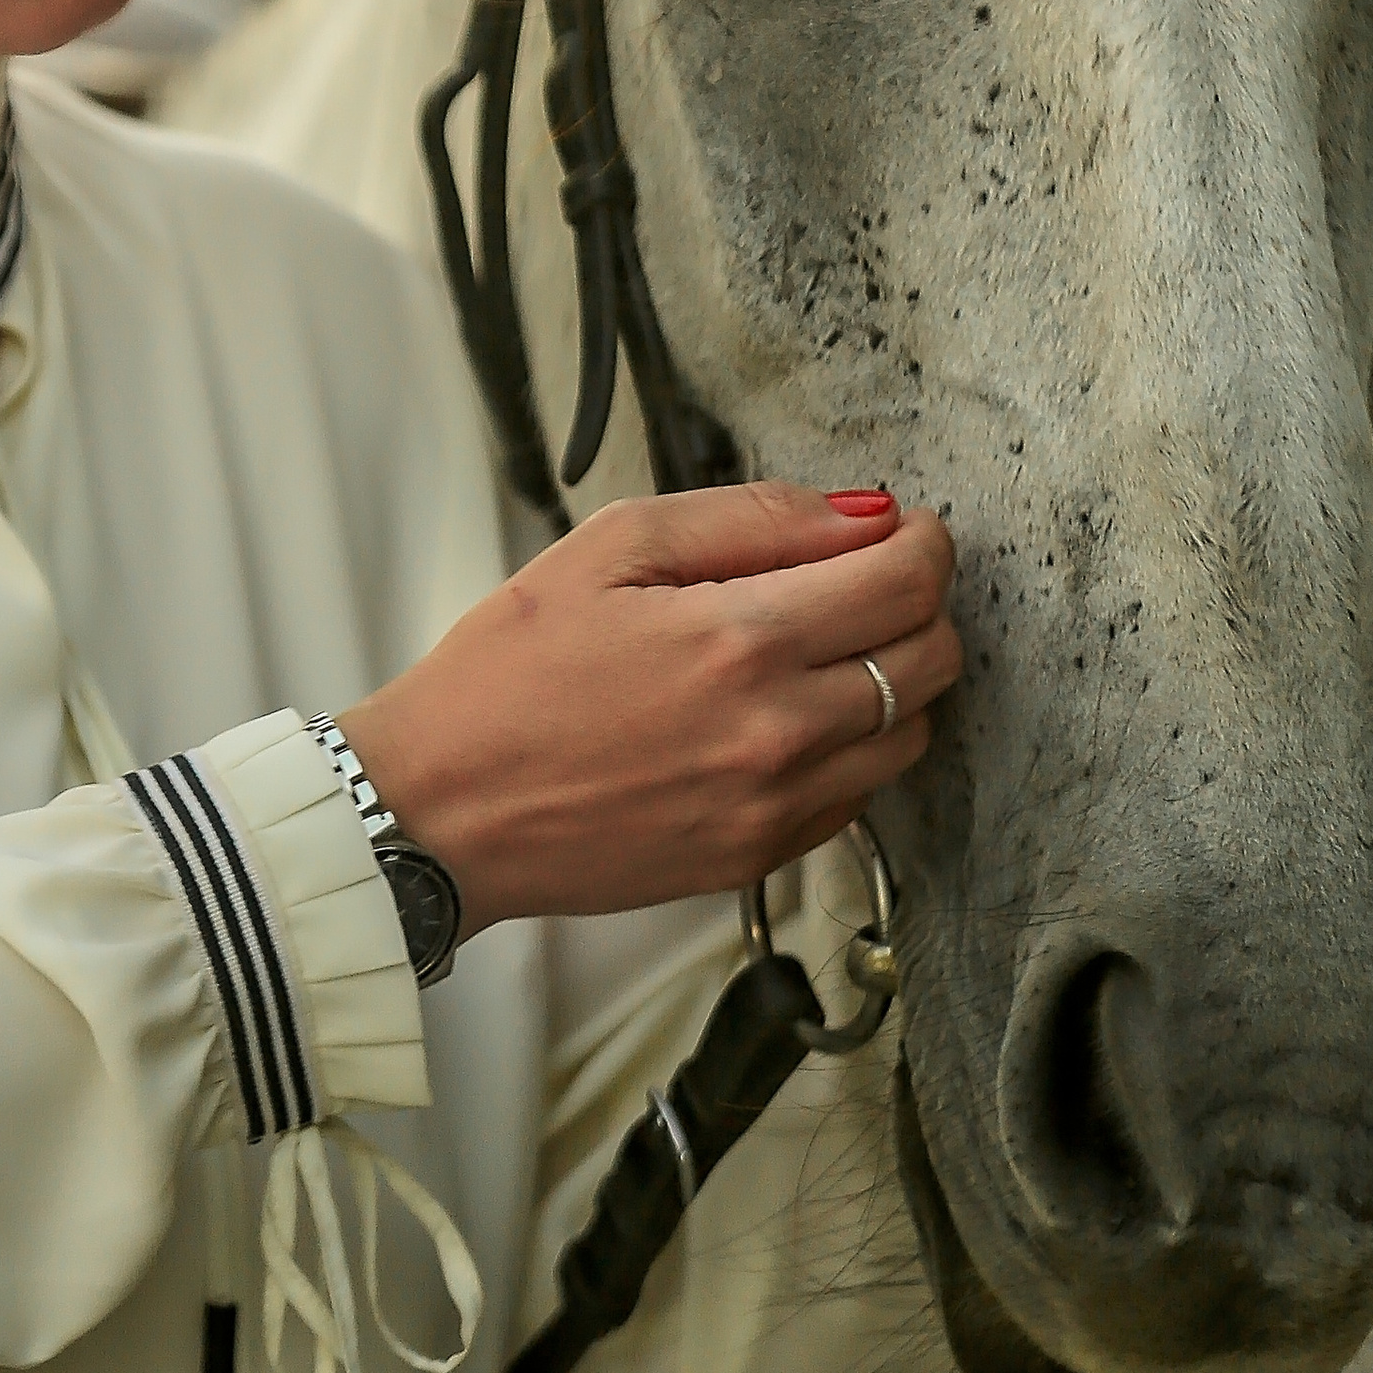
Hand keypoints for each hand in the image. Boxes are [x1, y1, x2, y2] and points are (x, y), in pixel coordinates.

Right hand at [340, 485, 960, 934]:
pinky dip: (849, 751)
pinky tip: (784, 722)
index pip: (908, 580)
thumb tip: (860, 514)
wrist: (439, 812)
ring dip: (893, 682)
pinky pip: (859, 797)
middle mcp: (779, 731)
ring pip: (913, 734)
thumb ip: (745, 518)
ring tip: (821, 655)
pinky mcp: (758, 858)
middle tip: (861, 586)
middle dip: (917, 605)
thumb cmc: (503, 676)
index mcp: (740, 639)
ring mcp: (775, 806)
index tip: (900, 530)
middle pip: (933, 658)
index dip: (921, 540)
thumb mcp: (606, 549)